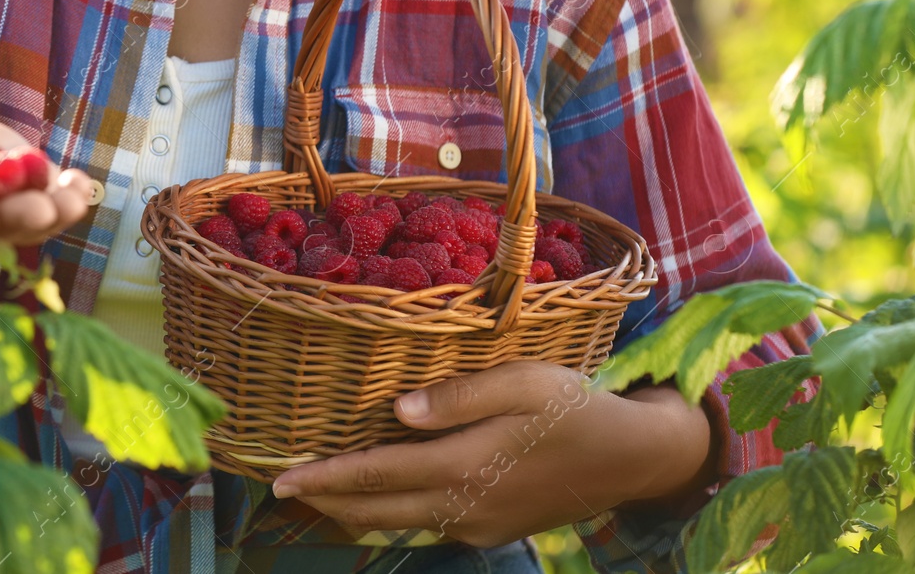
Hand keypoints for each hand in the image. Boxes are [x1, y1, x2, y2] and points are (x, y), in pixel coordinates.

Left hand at [268, 360, 715, 548]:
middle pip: (376, 509)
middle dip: (326, 500)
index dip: (325, 477)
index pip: (376, 473)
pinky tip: (381, 494)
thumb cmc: (576, 407)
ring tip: (318, 491)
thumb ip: (458, 397)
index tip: (281, 479)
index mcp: (464, 465)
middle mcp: (463, 505)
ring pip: (399, 521)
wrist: (633, 459)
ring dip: (355, 509)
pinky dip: (393, 511)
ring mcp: (477, 525)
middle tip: (282, 488)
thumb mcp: (523, 383)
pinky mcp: (492, 531)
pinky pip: (429, 524)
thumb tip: (397, 411)